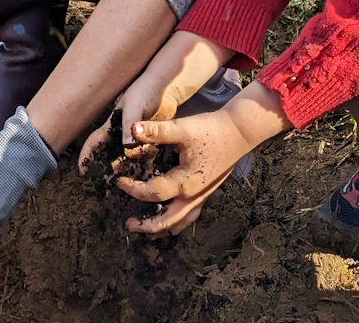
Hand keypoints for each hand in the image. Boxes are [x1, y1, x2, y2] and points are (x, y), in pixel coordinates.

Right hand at [77, 30, 229, 172]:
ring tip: (128, 187)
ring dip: (127, 171)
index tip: (82, 171)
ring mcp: (136, 137)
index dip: (86, 155)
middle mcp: (122, 133)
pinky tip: (150, 178)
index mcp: (113, 125)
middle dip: (107, 169)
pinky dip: (146, 166)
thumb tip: (127, 146)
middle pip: (110, 154)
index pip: (94, 142)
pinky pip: (145, 156)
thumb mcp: (135, 107)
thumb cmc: (145, 91)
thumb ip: (130, 124)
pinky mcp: (150, 139)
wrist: (166, 86)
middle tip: (107, 186)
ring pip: (128, 158)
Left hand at [119, 82, 289, 236]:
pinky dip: (177, 219)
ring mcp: (203, 195)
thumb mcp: (182, 128)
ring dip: (163, 227)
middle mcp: (193, 195)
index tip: (119, 181)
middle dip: (147, 225)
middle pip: (167, 221)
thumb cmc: (211, 129)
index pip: (152, 193)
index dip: (132, 188)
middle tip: (129, 224)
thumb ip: (156, 131)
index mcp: (184, 182)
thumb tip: (131, 130)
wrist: (240, 131)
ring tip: (148, 230)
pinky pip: (190, 214)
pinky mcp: (208, 190)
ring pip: (181, 221)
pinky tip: (172, 216)